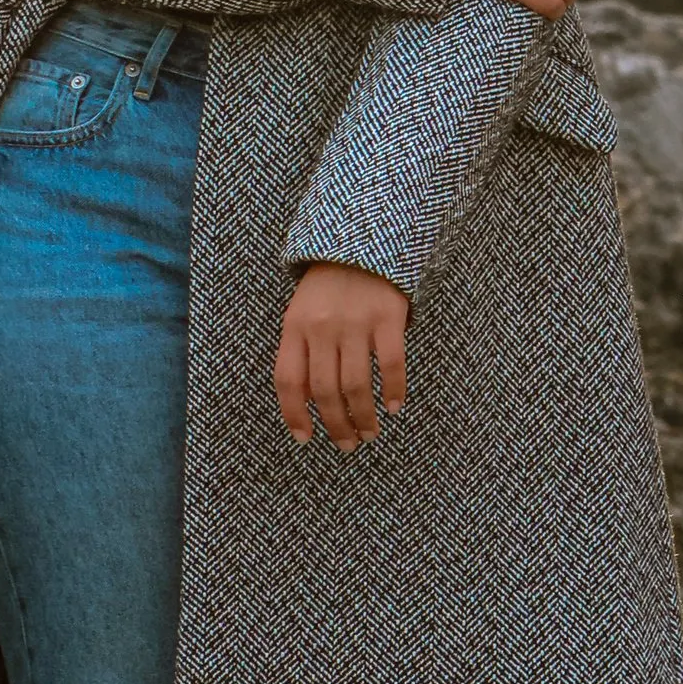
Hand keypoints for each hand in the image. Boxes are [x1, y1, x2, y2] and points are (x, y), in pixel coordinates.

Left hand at [275, 262, 408, 451]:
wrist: (363, 239)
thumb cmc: (329, 285)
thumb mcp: (302, 311)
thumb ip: (301, 350)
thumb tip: (306, 403)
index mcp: (295, 325)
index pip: (289, 380)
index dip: (294, 414)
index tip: (305, 438)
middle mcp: (322, 326)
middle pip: (325, 391)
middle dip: (336, 425)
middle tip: (347, 443)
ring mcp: (355, 321)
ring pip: (356, 385)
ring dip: (364, 416)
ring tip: (369, 432)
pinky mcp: (387, 316)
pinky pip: (391, 364)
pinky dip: (393, 390)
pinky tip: (393, 406)